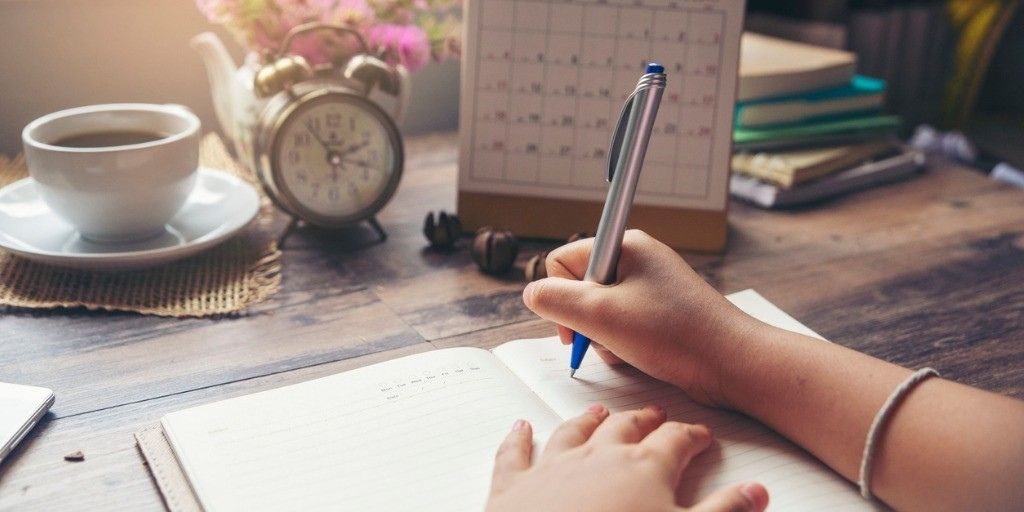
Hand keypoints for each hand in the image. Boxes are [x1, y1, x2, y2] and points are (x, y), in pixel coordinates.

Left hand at [486, 405, 767, 511]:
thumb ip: (723, 511)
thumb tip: (758, 491)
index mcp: (644, 468)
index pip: (676, 441)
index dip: (692, 436)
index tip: (701, 434)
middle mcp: (598, 456)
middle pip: (626, 428)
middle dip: (644, 420)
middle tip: (656, 414)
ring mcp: (553, 468)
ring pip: (574, 432)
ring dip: (589, 420)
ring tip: (600, 411)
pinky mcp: (514, 487)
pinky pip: (515, 455)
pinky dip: (518, 439)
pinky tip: (520, 427)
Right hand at [522, 230, 761, 406]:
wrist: (732, 364)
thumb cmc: (674, 335)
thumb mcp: (601, 315)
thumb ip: (555, 301)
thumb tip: (532, 294)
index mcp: (624, 246)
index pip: (562, 261)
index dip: (560, 296)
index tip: (574, 327)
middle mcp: (637, 260)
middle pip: (580, 288)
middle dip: (584, 321)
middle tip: (603, 340)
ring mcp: (650, 287)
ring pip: (599, 311)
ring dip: (603, 337)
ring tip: (629, 349)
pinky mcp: (660, 313)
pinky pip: (622, 325)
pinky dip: (622, 345)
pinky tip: (641, 356)